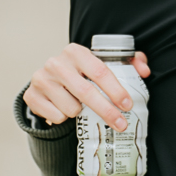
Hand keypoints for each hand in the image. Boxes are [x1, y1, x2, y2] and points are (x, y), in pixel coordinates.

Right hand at [24, 44, 150, 128]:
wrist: (48, 81)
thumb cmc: (81, 74)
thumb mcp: (101, 64)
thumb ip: (127, 62)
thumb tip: (144, 70)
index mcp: (75, 52)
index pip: (99, 71)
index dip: (115, 90)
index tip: (127, 104)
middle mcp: (56, 63)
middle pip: (86, 93)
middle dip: (107, 111)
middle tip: (121, 124)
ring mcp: (41, 79)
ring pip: (71, 108)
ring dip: (80, 113)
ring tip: (79, 106)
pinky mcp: (31, 96)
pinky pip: (56, 117)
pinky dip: (63, 118)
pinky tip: (63, 109)